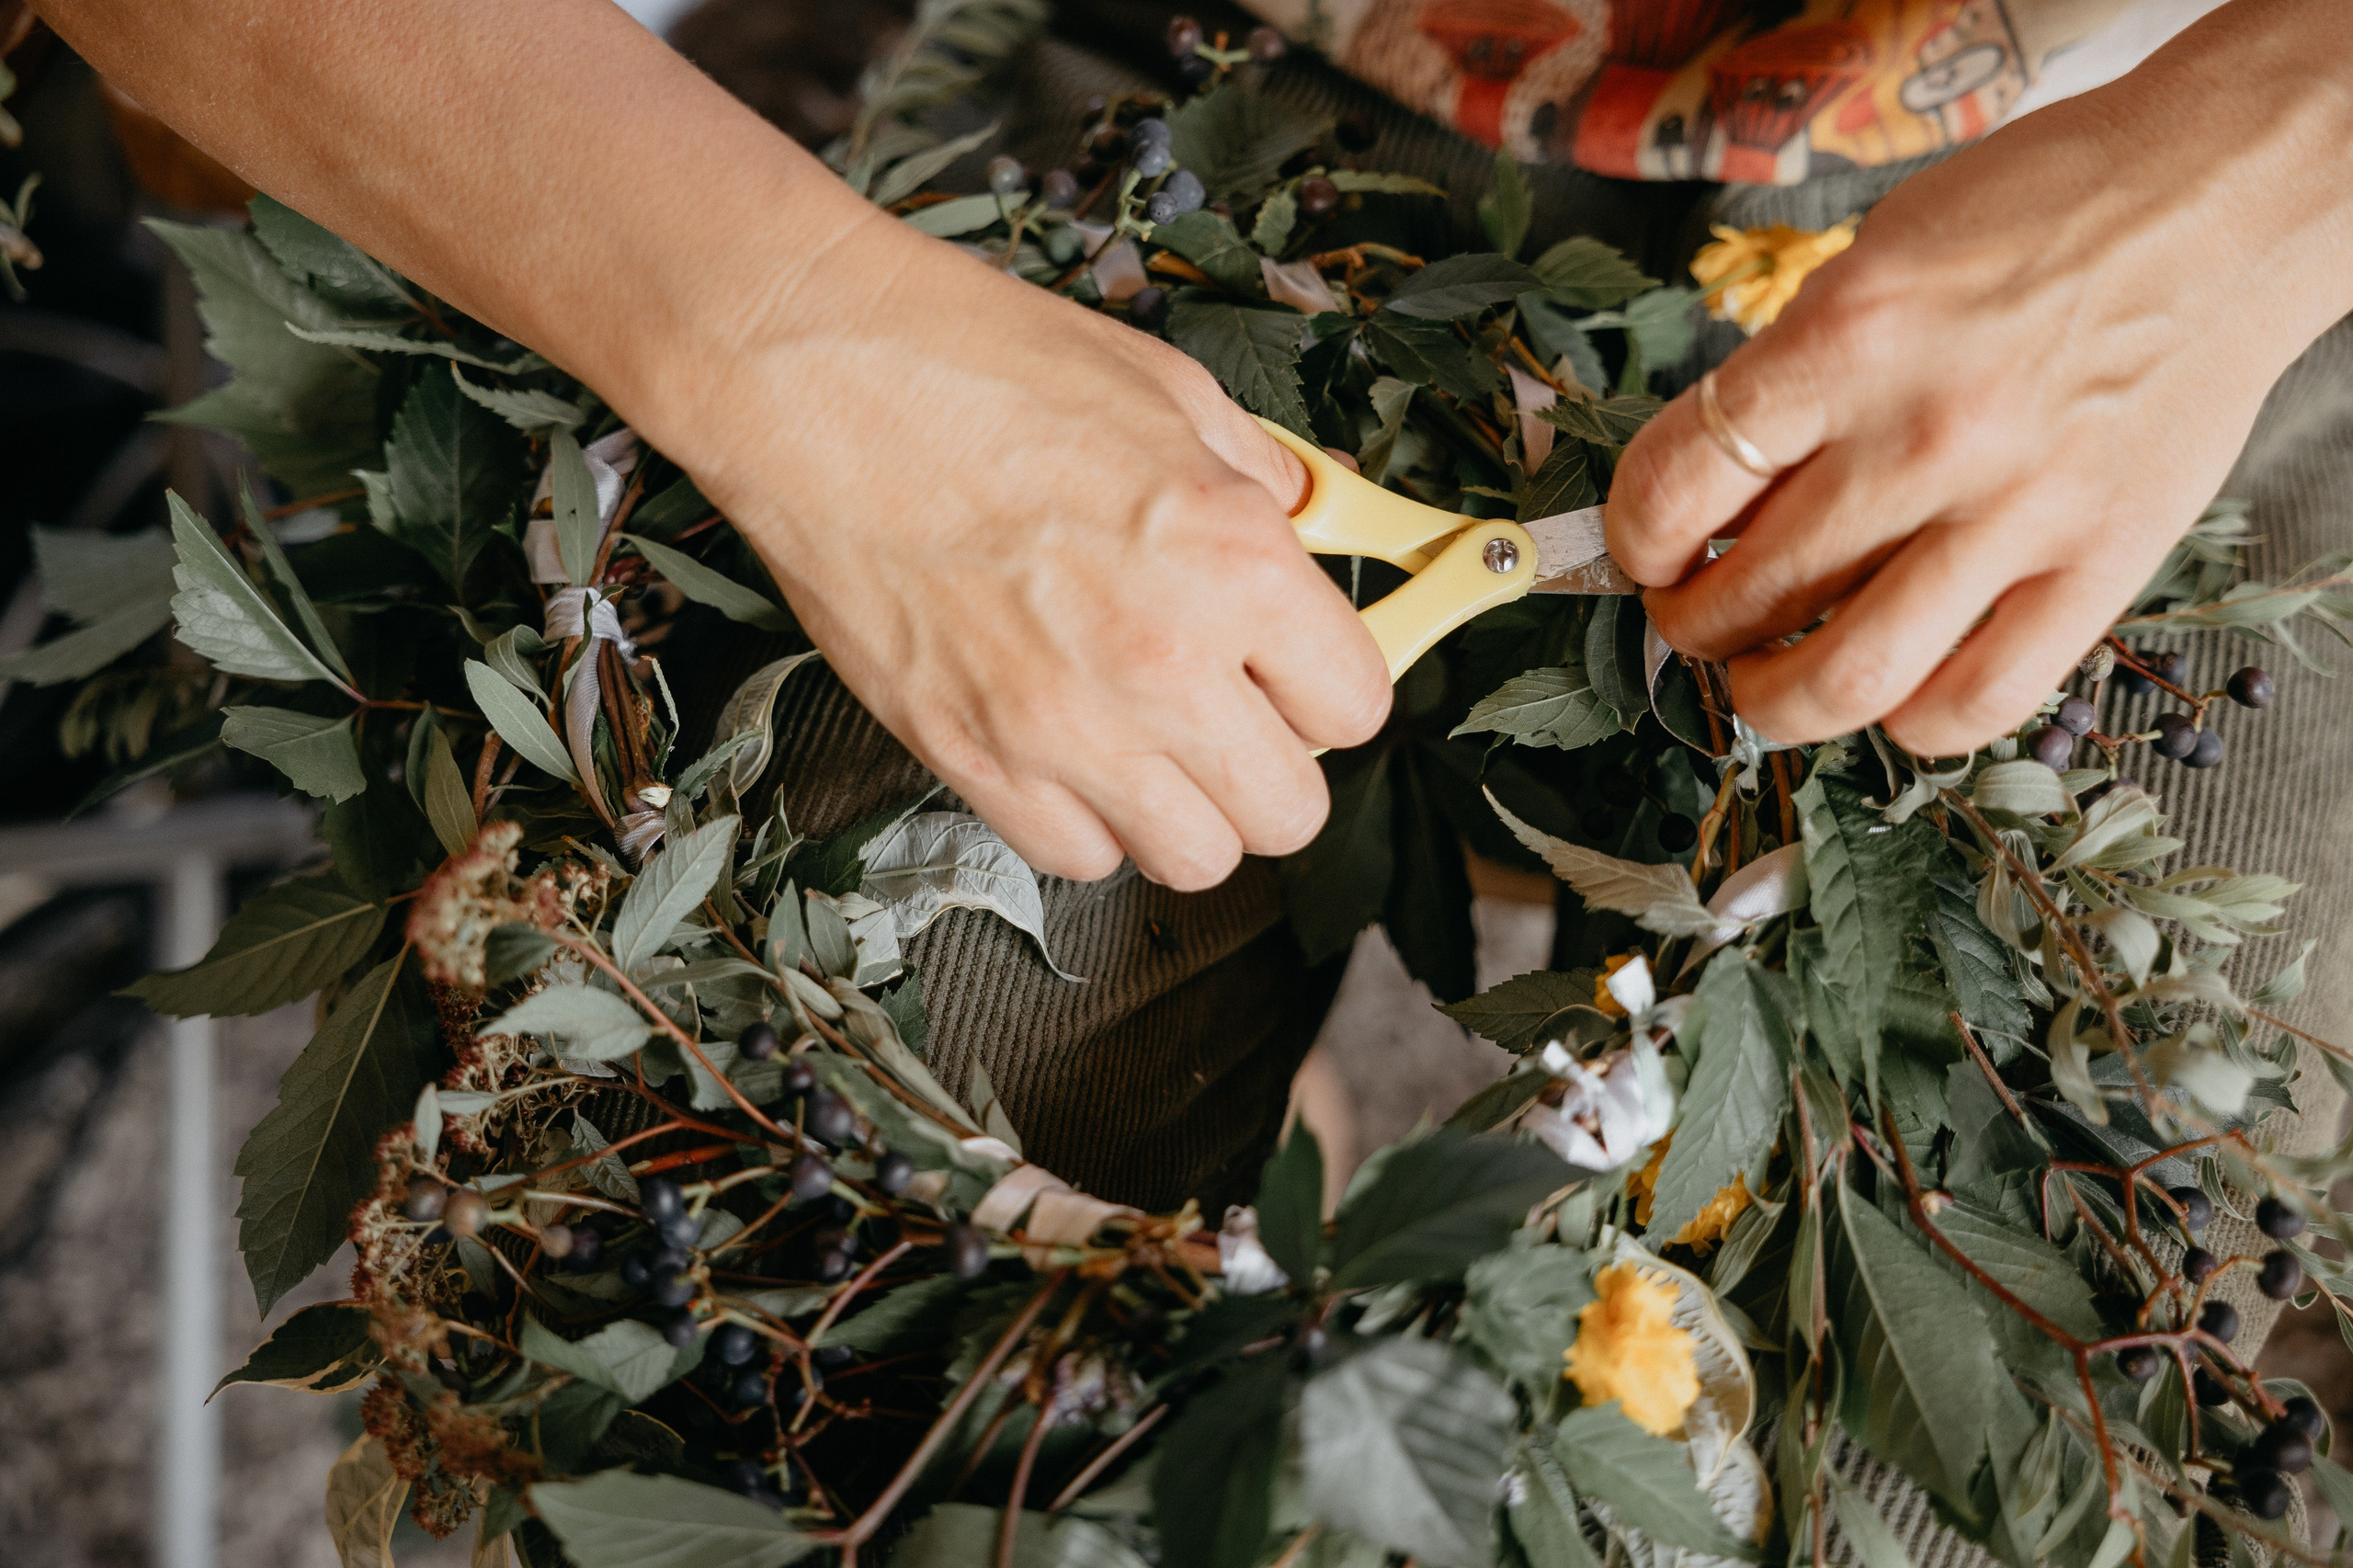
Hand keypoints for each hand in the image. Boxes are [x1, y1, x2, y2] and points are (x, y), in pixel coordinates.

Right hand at [665, 212, 1389, 888]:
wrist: (815, 377)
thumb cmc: (983, 364)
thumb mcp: (1170, 394)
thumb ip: (1257, 483)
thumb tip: (1303, 533)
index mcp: (1236, 559)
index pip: (1356, 705)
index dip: (1331, 685)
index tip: (1300, 667)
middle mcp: (1162, 662)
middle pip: (1288, 813)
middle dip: (1275, 766)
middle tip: (1235, 711)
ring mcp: (1062, 728)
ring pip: (1194, 860)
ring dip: (1188, 809)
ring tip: (1151, 739)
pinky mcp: (970, 759)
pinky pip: (1076, 858)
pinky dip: (1086, 819)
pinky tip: (1069, 748)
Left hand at [1604, 1, 2352, 755]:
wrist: (2223, 198)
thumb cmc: (2041, 215)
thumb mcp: (1874, 257)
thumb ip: (1791, 375)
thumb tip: (1710, 489)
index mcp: (1847, 339)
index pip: (1676, 487)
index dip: (1634, 540)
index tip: (1645, 550)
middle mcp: (1924, 435)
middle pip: (1747, 594)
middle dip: (1690, 624)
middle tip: (1694, 615)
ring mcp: (2016, 513)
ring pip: (1845, 678)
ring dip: (1770, 698)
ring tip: (1758, 676)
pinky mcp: (2100, 566)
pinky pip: (1975, 702)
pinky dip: (1905, 720)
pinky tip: (1885, 689)